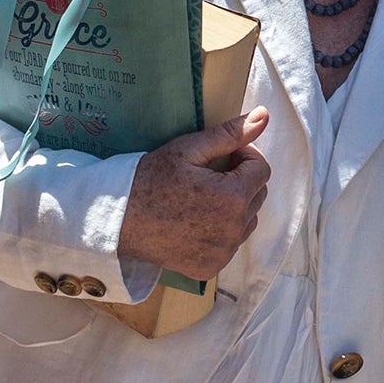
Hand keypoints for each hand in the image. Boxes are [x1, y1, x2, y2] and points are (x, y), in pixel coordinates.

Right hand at [119, 109, 271, 280]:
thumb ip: (230, 134)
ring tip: (202, 198)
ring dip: (235, 206)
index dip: (244, 157)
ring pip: (247, 220)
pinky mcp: (212, 266)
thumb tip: (263, 116)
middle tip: (210, 175)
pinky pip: (230, 243)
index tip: (223, 156)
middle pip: (257, 195)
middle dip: (241, 180)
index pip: (262, 169)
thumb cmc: (151, 180)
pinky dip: (221, 231)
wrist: (119, 220)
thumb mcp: (188, 149)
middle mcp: (235, 229)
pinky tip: (196, 220)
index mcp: (234, 196)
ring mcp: (224, 252)